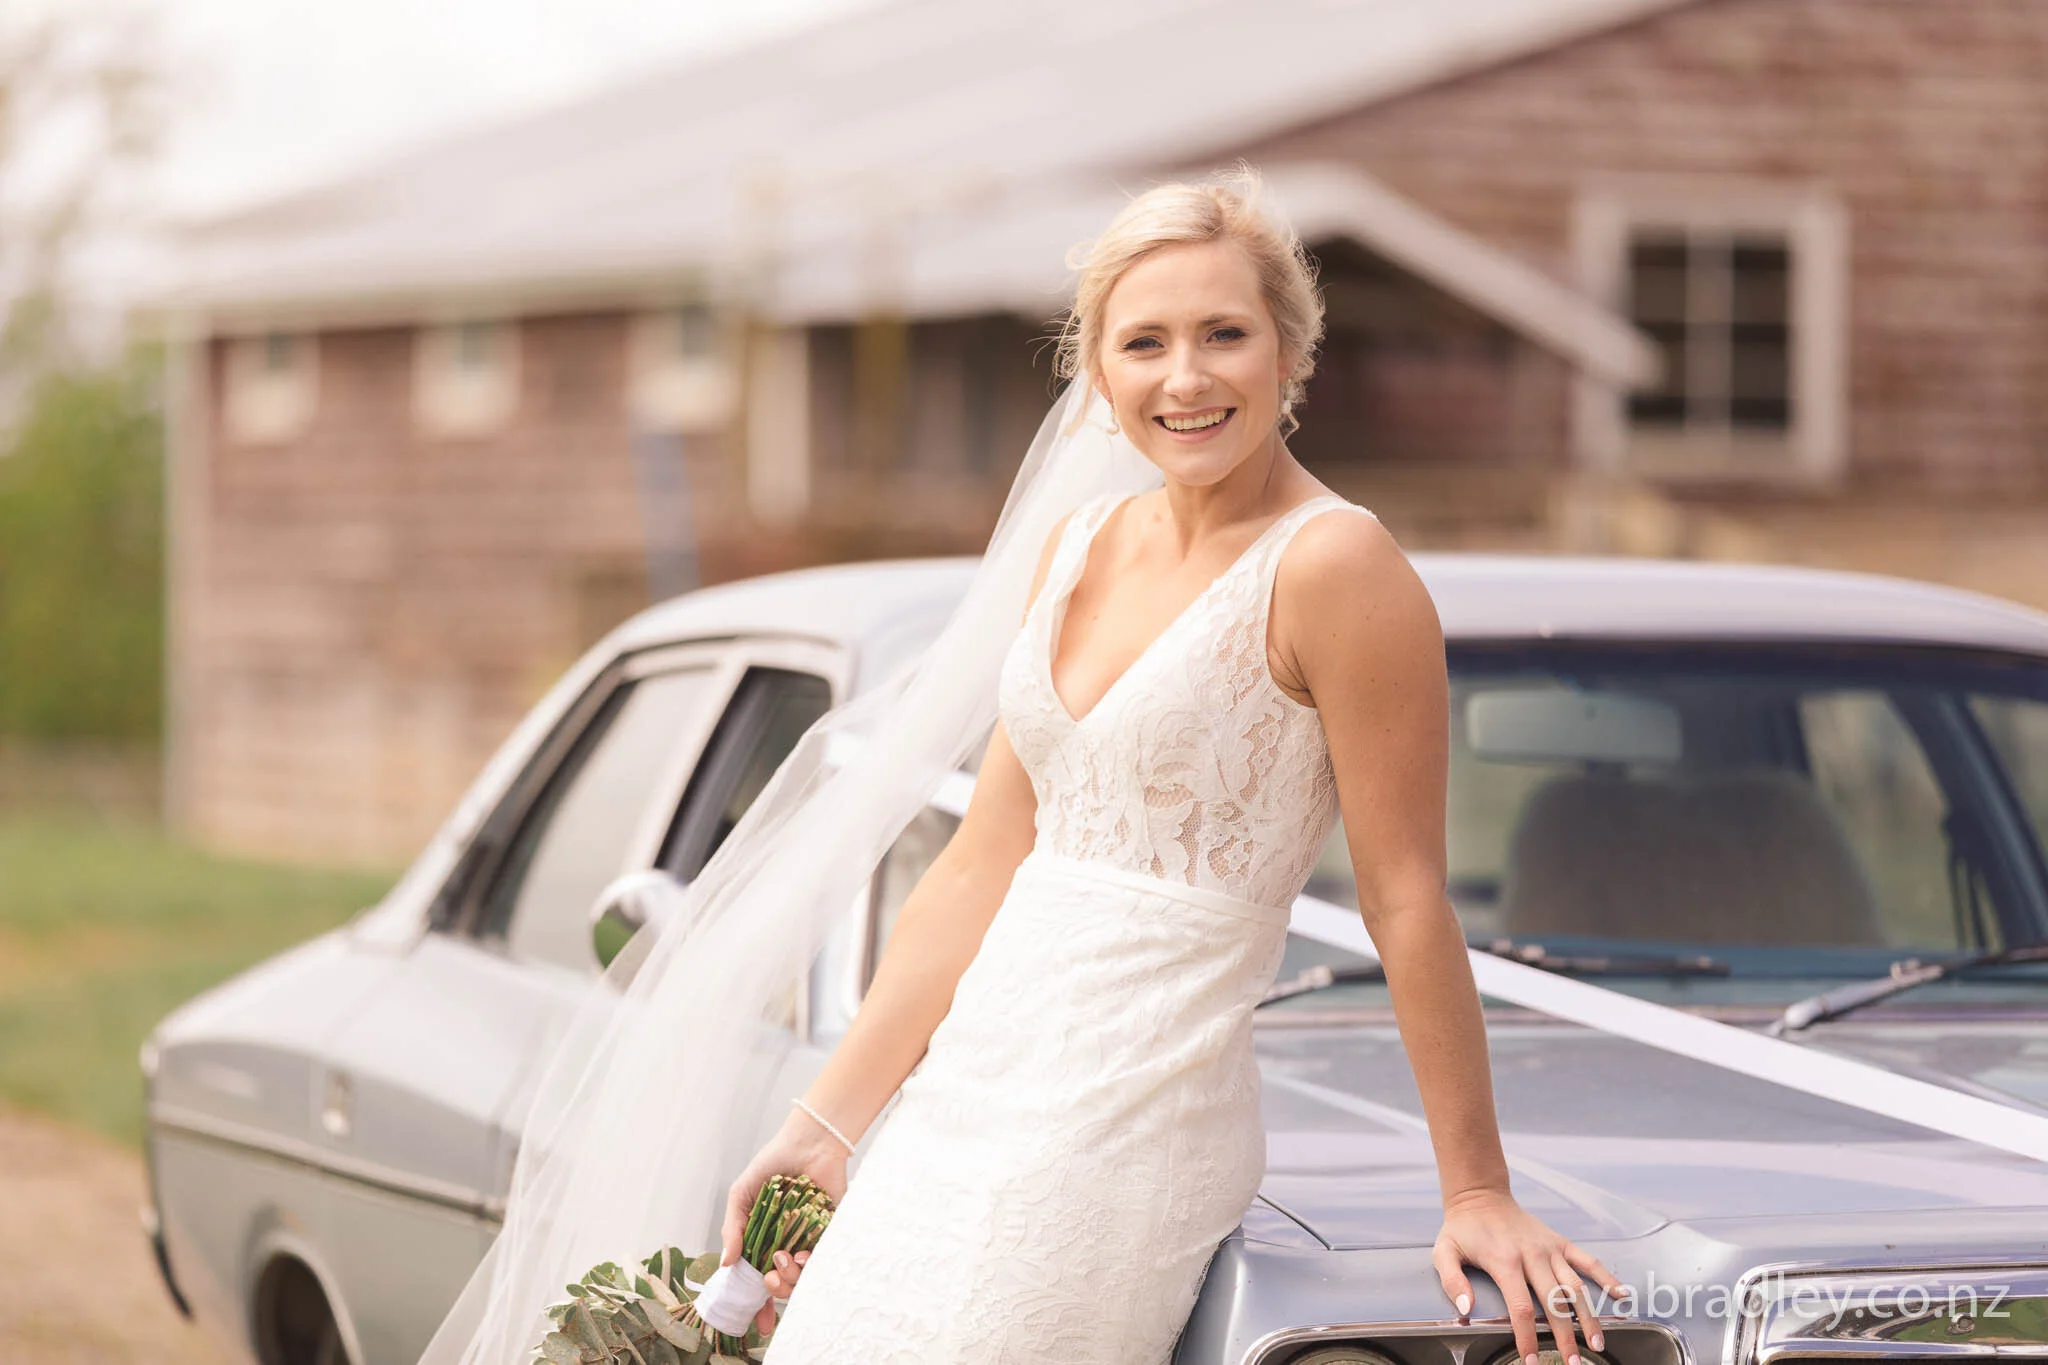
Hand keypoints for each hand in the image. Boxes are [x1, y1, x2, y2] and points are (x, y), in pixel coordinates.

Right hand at [719, 1108, 849, 1334]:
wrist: (809, 1140)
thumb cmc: (772, 1163)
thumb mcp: (742, 1194)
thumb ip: (733, 1228)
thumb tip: (726, 1264)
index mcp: (764, 1238)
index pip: (760, 1277)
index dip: (758, 1302)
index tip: (757, 1320)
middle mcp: (787, 1242)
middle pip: (782, 1283)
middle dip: (776, 1291)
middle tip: (770, 1281)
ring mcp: (809, 1238)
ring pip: (802, 1276)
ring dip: (792, 1277)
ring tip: (786, 1260)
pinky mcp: (831, 1231)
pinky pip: (824, 1258)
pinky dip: (812, 1264)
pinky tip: (804, 1255)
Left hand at [1432, 1187, 1626, 1364]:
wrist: (1481, 1195)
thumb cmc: (1463, 1228)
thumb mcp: (1444, 1251)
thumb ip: (1452, 1281)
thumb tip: (1467, 1309)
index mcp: (1504, 1261)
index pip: (1521, 1308)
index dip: (1528, 1337)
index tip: (1532, 1361)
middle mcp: (1532, 1255)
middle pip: (1555, 1303)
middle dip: (1566, 1337)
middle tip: (1575, 1363)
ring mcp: (1550, 1248)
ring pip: (1575, 1286)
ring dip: (1589, 1316)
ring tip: (1597, 1343)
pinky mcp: (1559, 1242)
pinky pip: (1587, 1260)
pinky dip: (1606, 1276)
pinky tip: (1622, 1294)